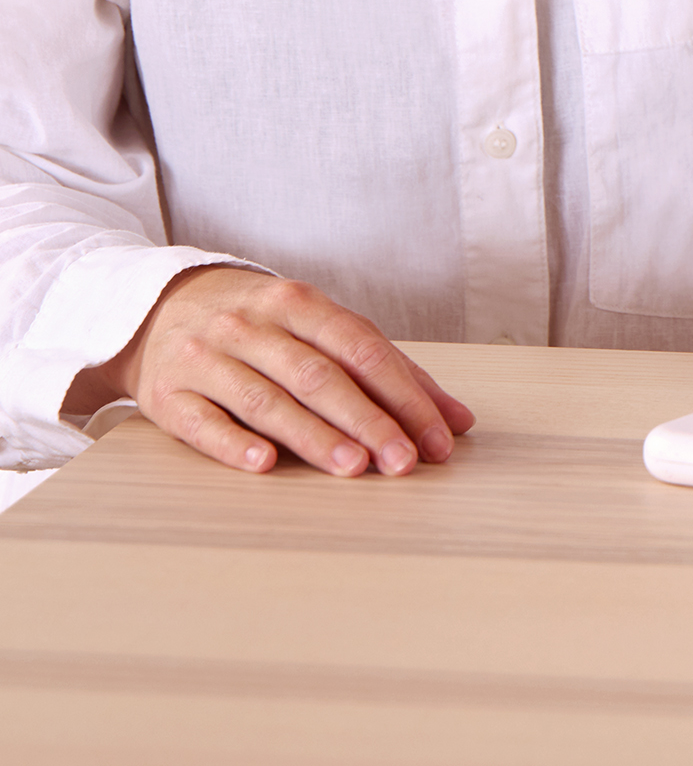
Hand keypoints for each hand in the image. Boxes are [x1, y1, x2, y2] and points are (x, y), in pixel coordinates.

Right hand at [82, 266, 474, 477]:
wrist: (159, 308)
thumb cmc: (262, 325)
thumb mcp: (320, 328)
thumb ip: (387, 370)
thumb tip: (456, 420)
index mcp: (300, 303)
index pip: (362, 349)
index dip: (403, 395)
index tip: (435, 439)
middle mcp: (253, 326)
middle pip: (319, 376)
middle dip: (368, 421)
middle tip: (402, 461)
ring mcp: (207, 358)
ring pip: (267, 400)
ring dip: (313, 436)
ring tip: (353, 467)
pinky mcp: (168, 395)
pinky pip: (203, 422)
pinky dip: (234, 445)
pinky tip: (265, 465)